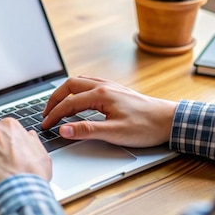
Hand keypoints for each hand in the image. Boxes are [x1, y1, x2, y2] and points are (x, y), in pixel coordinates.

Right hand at [41, 76, 177, 147]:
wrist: (169, 120)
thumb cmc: (145, 127)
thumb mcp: (114, 133)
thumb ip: (86, 130)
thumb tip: (63, 129)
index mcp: (101, 94)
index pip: (69, 103)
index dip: (54, 115)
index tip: (45, 125)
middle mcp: (104, 86)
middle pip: (70, 85)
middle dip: (54, 99)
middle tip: (46, 113)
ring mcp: (110, 86)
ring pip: (79, 82)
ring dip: (65, 92)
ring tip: (57, 105)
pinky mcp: (115, 90)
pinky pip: (89, 83)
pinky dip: (76, 90)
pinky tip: (78, 99)